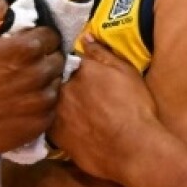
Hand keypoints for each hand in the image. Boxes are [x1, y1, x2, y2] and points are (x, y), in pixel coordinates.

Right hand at [0, 0, 64, 154]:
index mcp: (28, 48)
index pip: (52, 35)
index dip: (43, 36)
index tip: (33, 41)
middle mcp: (41, 73)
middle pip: (58, 58)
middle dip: (48, 56)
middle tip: (32, 62)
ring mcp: (43, 100)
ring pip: (57, 83)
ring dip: (47, 80)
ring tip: (28, 83)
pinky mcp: (42, 121)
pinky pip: (51, 107)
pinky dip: (42, 103)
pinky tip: (26, 103)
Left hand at [50, 35, 159, 183]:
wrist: (133, 149)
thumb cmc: (135, 108)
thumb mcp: (126, 72)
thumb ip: (102, 53)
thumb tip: (85, 37)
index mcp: (80, 70)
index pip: (69, 62)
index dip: (77, 70)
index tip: (84, 78)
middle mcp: (63, 88)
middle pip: (59, 83)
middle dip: (67, 88)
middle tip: (85, 100)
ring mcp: (56, 112)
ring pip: (54, 104)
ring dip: (62, 107)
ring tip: (80, 116)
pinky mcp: (55, 136)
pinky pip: (52, 125)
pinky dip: (60, 125)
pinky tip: (75, 130)